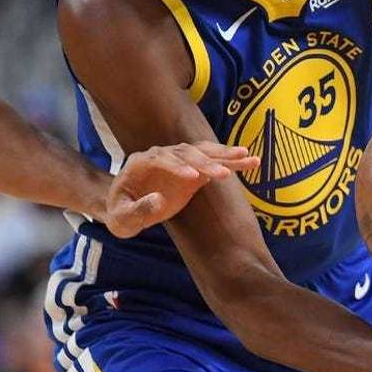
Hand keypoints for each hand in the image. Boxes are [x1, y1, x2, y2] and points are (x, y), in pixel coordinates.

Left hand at [104, 142, 259, 238]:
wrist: (126, 208)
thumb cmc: (121, 214)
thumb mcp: (122, 219)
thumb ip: (137, 210)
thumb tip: (159, 200)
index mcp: (140, 163)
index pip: (161, 158)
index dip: (178, 167)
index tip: (194, 178)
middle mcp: (161, 156)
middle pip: (185, 152)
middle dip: (205, 162)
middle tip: (224, 174)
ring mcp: (178, 161)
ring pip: (202, 152)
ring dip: (224, 155)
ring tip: (247, 157)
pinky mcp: (192, 170)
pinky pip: (212, 163)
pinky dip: (230, 162)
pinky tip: (250, 162)